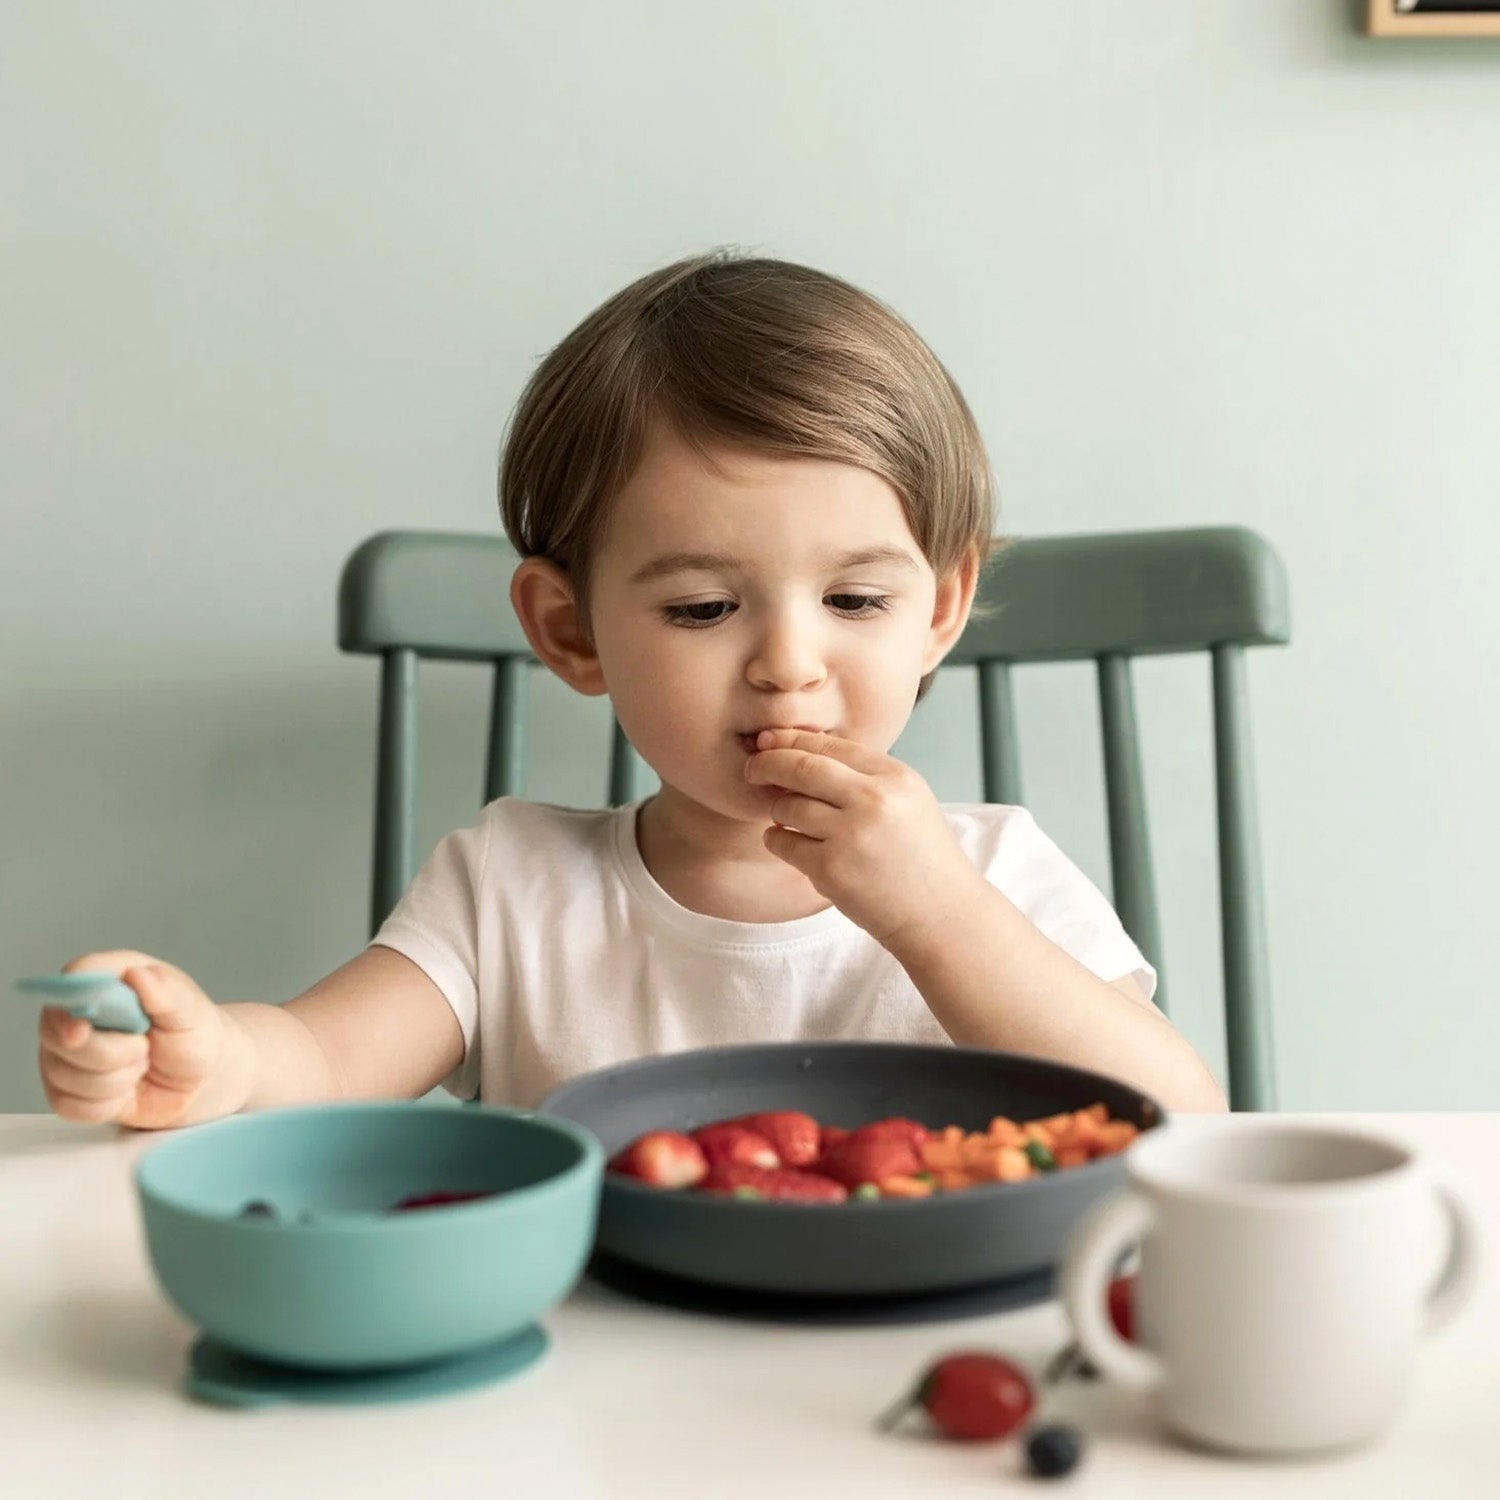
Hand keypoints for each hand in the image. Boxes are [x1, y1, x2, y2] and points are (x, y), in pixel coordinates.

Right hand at [38, 951, 229, 1128]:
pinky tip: (126, 1090)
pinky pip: (69, 1104)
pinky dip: (106, 1104)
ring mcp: (66, 1051)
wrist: (198, 1077)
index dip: (75, 1002)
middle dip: (111, 1053)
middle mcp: (78, 1011)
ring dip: (116, 1079)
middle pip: (61, 1034)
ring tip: (140, 1064)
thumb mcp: (191, 1010)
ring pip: (65, 1075)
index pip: (74, 978)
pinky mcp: (64, 1088)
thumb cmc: (192, 1034)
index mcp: (110, 977)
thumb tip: (137, 974)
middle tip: (145, 1047)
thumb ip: (167, 991)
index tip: (85, 1028)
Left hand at [745, 729, 987, 950]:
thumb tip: (796, 752)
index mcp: (894, 777)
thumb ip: (862, 775)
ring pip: (786, 806)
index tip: (770, 743)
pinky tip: (791, 845)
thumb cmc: (919, 856)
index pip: (830, 745)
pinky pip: (782, 843)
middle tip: (752, 769)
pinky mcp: (830, 870)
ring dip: (779, 811)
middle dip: (768, 764)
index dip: (791, 740)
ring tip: (792, 822)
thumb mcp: (907, 800)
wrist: (941, 914)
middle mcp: (873, 800)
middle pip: (800, 767)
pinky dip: (778, 841)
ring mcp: (850, 836)